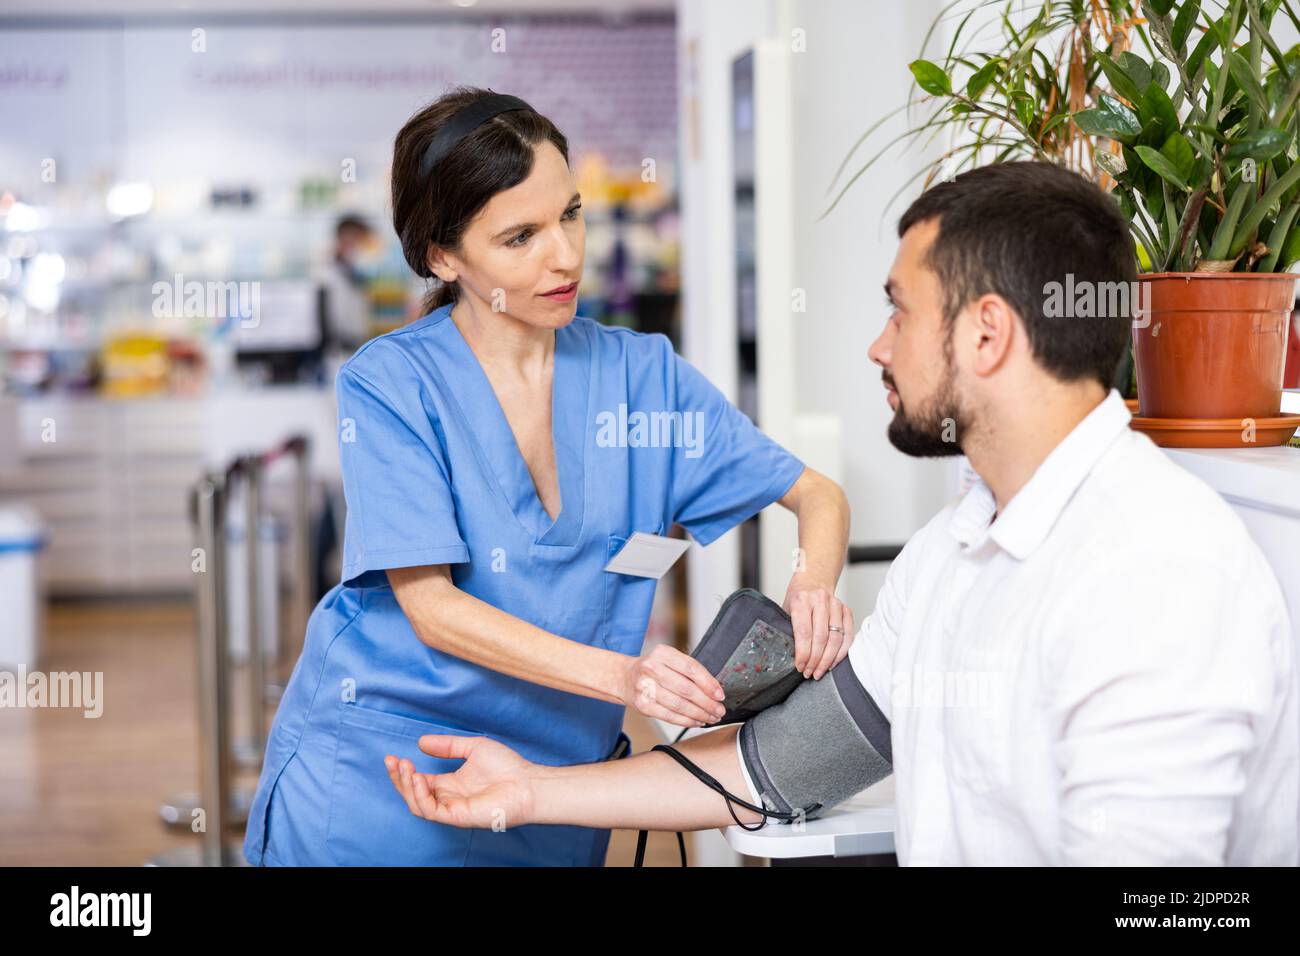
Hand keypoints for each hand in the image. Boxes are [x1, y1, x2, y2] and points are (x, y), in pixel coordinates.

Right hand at [383, 735, 535, 828]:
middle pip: (412, 793)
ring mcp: (451, 808)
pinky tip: (418, 778)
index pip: (418, 781)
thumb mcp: (472, 747)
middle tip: (391, 760)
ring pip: (417, 804)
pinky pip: (431, 810)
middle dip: (398, 778)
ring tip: (405, 766)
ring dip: (406, 786)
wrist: (527, 783)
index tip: (392, 756)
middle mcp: (447, 798)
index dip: (403, 771)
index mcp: (449, 784)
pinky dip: (420, 796)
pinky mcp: (457, 817)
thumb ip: (447, 746)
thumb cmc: (507, 767)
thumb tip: (421, 742)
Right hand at [621, 643, 726, 727]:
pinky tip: (696, 721)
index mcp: (662, 653)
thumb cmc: (653, 670)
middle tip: (719, 710)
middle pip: (687, 689)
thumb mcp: (669, 661)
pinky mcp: (642, 705)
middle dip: (707, 703)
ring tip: (711, 717)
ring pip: (679, 705)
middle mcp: (652, 668)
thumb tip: (714, 690)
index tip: (720, 695)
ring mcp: (645, 687)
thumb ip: (689, 671)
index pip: (691, 668)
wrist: (625, 678)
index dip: (709, 683)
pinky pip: (669, 716)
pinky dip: (686, 721)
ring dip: (699, 714)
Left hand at [784, 576, 854, 679]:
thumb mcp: (786, 610)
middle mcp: (820, 600)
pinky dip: (841, 653)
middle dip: (815, 660)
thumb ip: (789, 629)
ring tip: (820, 671)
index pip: (804, 633)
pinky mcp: (847, 610)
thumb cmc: (798, 599)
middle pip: (821, 638)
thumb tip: (788, 657)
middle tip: (809, 673)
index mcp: (801, 600)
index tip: (800, 667)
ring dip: (828, 660)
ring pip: (836, 639)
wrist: (814, 580)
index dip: (803, 654)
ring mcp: (836, 605)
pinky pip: (848, 636)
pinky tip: (832, 662)